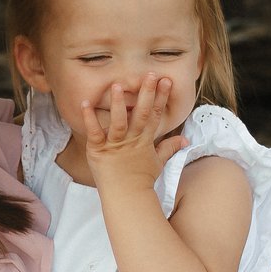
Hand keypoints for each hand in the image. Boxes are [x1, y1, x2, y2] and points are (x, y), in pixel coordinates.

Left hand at [82, 74, 187, 190]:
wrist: (126, 197)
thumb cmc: (141, 180)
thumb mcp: (158, 162)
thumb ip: (169, 148)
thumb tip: (185, 140)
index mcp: (145, 140)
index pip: (155, 115)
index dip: (160, 97)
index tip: (165, 81)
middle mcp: (131, 140)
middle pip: (140, 113)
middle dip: (146, 93)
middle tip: (149, 74)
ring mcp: (114, 145)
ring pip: (118, 121)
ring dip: (118, 103)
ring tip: (117, 85)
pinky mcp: (98, 151)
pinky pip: (94, 132)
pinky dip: (89, 118)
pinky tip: (85, 103)